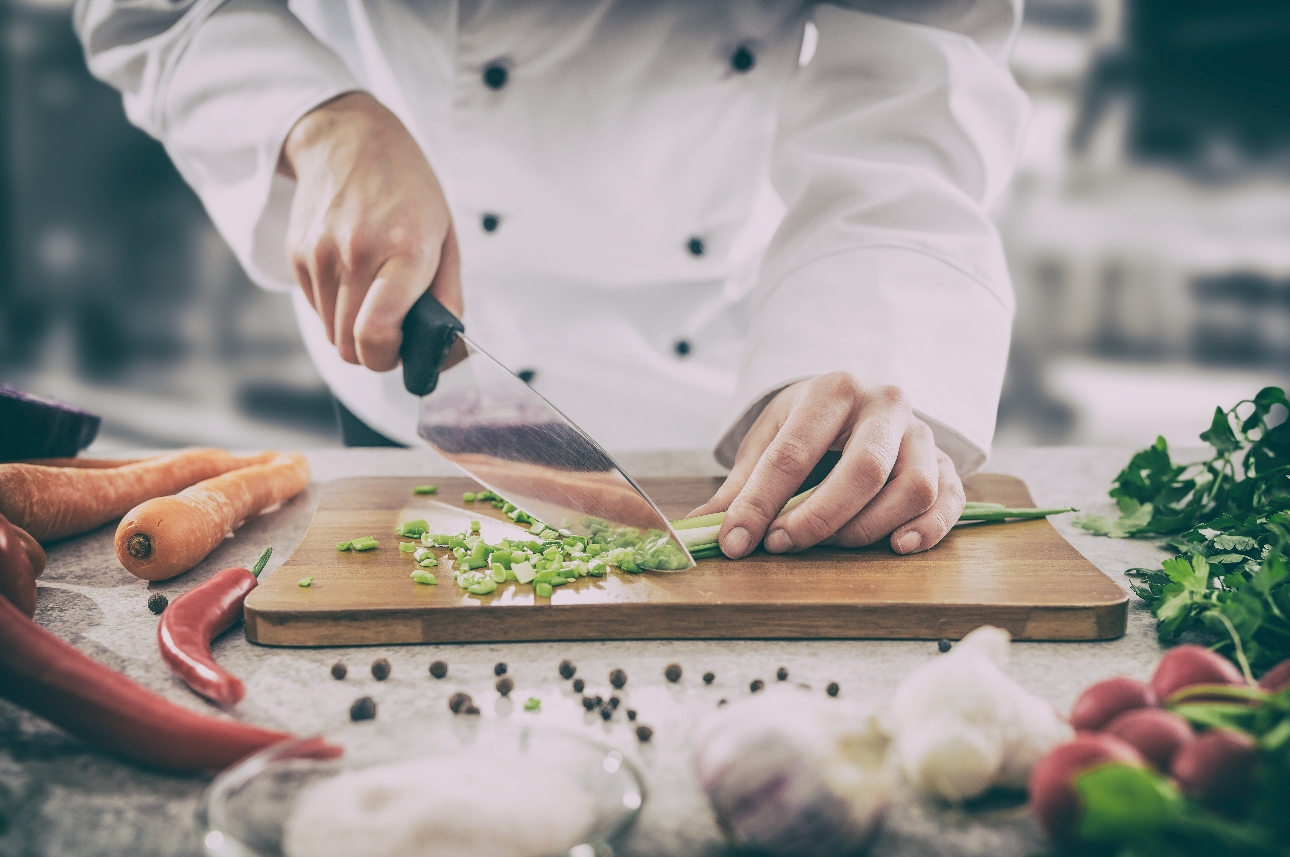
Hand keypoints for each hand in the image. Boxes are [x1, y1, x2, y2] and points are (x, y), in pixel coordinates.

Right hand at [278, 91, 461, 370]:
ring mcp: (320, 254)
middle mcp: (356, 253)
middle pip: (350, 345)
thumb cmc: (408, 188)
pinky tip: (353, 278)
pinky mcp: (298, 254)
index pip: (376, 333)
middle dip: (373, 352)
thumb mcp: (445, 235)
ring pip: (331, 333)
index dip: (387, 358)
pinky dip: (336, 309)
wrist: (348, 137)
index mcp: (403, 250)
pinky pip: (316, 310)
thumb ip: (448, 297)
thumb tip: (445, 350)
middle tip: (393, 331)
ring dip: (354, 331)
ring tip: (375, 296)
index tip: (400, 351)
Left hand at [692, 373, 965, 557]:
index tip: (736, 541)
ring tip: (832, 544)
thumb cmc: (809, 425)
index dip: (760, 503)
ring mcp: (922, 433)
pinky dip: (927, 528)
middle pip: (863, 470)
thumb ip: (740, 485)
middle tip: (782, 544)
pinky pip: (949, 499)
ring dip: (868, 527)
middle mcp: (885, 404)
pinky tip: (897, 546)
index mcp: (833, 389)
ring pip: (912, 487)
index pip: (793, 452)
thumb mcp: (769, 439)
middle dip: (819, 517)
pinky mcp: (946, 462)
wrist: (858, 401)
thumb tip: (699, 526)